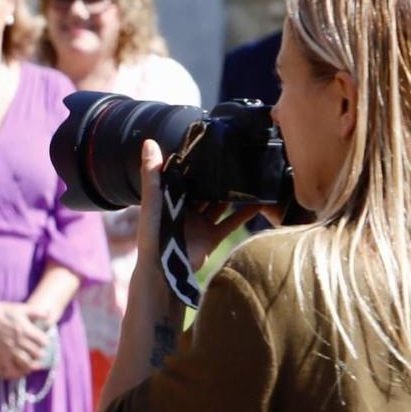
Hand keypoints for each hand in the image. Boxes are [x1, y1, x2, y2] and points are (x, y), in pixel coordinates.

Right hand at [0, 300, 51, 380]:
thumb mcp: (22, 308)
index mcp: (27, 330)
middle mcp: (20, 341)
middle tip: (35, 352)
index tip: (41, 342)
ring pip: (26, 363)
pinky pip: (10, 368)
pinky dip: (14, 372)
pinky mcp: (0, 354)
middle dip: (38, 354)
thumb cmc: (3, 311)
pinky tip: (16, 371)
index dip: (44, 342)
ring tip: (29, 363)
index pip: (43, 342)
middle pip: (37, 354)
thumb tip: (49, 313)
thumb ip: (37, 312)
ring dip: (29, 364)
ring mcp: (10, 349)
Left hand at [134, 139, 270, 282]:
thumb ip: (151, 173)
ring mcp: (201, 222)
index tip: (211, 142)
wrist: (164, 269)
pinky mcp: (213, 236)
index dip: (195, 160)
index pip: (184, 174)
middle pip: (205, 187)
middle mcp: (186, 208)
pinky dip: (246, 212)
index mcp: (169, 197)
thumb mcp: (152, 199)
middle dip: (218, 175)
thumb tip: (149, 141)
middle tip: (237, 155)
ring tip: (252, 174)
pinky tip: (261, 201)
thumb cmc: (153, 233)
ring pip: (221, 203)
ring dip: (234, 191)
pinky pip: (233, 221)